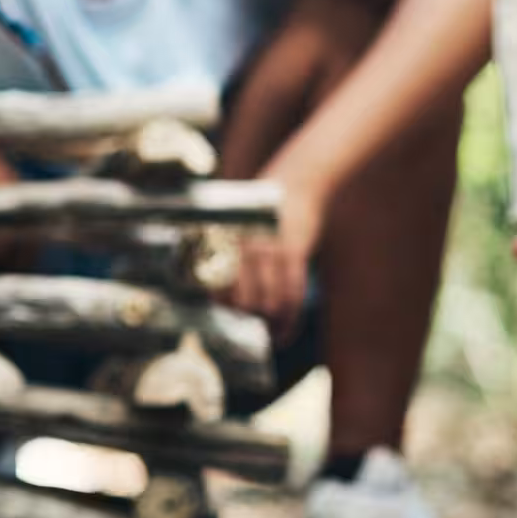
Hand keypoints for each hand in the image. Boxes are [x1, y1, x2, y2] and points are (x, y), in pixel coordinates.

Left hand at [224, 170, 322, 340]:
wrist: (300, 182)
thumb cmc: (264, 213)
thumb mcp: (238, 228)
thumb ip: (227, 259)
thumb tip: (223, 305)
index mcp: (222, 240)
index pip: (216, 290)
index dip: (223, 315)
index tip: (226, 331)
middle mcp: (241, 245)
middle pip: (241, 301)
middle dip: (247, 322)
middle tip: (252, 332)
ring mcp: (267, 248)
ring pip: (268, 303)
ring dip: (270, 326)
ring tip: (270, 335)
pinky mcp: (293, 251)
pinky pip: (292, 295)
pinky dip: (289, 320)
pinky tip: (285, 332)